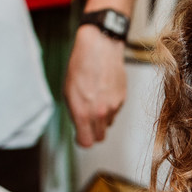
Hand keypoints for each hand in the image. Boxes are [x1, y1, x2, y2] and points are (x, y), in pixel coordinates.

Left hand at [64, 24, 126, 146]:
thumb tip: (81, 126)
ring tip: (95, 100)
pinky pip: (115, 111)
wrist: (100, 48)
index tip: (81, 136)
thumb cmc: (81, 66)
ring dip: (102, 118)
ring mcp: (113, 106)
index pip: (86, 142)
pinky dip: (110, 106)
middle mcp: (100, 113)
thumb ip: (76, 113)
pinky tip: (103, 91)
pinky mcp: (122, 99)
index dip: (82, 140)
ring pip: (108, 123)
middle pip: (99, 137)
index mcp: (83, 112)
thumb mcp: (69, 92)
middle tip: (87, 123)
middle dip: (93, 132)